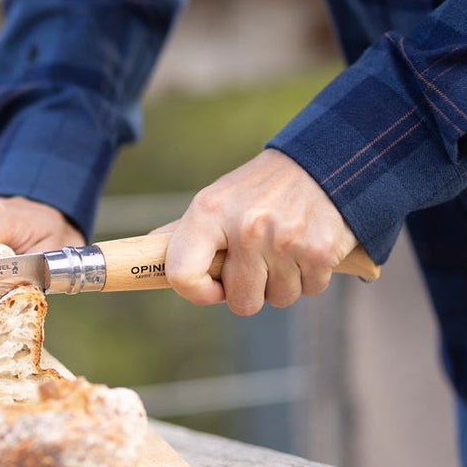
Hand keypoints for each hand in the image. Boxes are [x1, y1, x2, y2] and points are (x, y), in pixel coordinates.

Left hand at [157, 149, 357, 314]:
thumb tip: (145, 255)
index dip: (197, 292)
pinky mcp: (320, 250)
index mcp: (209, 212)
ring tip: (285, 247)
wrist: (320, 163)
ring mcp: (285, 240)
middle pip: (241, 302)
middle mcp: (245, 227)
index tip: (213, 288)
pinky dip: (311, 275)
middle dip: (252, 290)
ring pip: (279, 299)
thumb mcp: (217, 201)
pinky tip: (307, 245)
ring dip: (284, 282)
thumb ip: (187, 234)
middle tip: (259, 261)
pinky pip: (310, 290)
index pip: (181, 274)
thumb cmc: (259, 190)